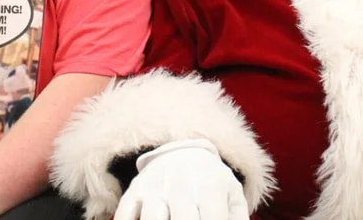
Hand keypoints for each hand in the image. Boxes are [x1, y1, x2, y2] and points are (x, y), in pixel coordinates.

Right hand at [115, 138, 247, 219]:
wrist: (182, 151)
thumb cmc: (212, 182)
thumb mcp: (232, 194)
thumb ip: (237, 219)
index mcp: (210, 188)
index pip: (212, 219)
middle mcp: (181, 186)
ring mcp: (155, 188)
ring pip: (152, 218)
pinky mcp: (135, 191)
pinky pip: (125, 215)